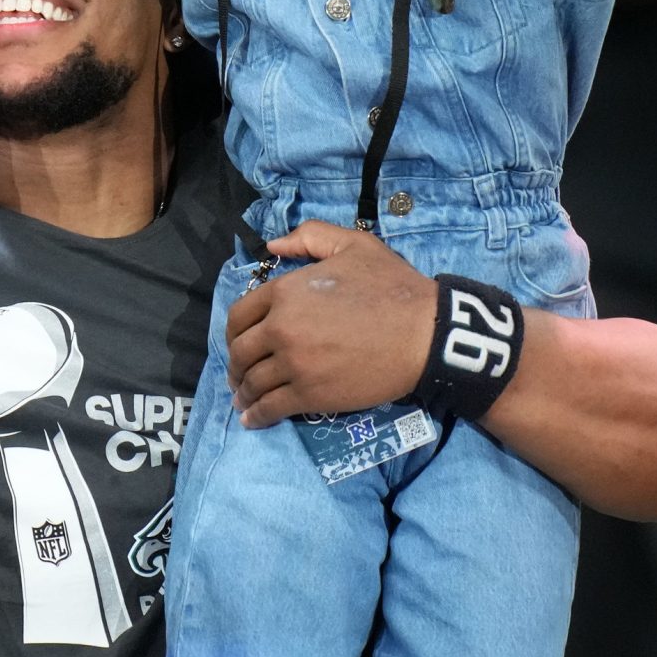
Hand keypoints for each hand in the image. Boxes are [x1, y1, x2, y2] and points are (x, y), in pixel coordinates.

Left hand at [225, 221, 431, 426]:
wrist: (423, 332)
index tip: (238, 341)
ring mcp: (294, 364)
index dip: (234, 332)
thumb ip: (310, 237)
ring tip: (244, 400)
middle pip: (241, 352)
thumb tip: (273, 246)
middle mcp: (281, 328)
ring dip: (244, 393)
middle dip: (236, 365)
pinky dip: (258, 415)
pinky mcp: (311, 394)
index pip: (240, 315)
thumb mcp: (353, 245)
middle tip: (240, 374)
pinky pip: (272, 407)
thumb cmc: (391, 286)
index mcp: (285, 292)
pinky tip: (254, 419)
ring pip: (254, 383)